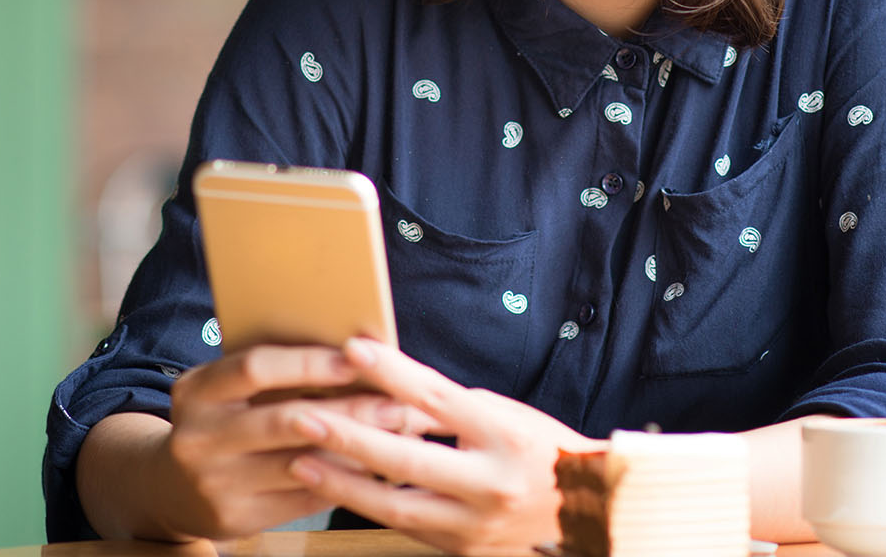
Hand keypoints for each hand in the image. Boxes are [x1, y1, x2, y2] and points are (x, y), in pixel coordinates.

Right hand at [158, 344, 438, 538]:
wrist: (168, 487)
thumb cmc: (220, 422)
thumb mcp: (225, 390)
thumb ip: (272, 372)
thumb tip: (357, 350)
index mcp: (196, 390)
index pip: (255, 367)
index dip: (308, 361)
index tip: (358, 356)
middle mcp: (197, 436)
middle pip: (286, 419)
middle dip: (351, 410)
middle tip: (400, 404)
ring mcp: (213, 482)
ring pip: (301, 464)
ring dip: (357, 448)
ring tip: (399, 434)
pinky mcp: (234, 517)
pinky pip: (303, 498)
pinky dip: (344, 480)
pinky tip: (375, 466)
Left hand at [286, 338, 605, 556]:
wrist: (584, 513)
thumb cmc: (540, 450)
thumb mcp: (502, 414)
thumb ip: (448, 408)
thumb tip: (389, 391)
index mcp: (503, 435)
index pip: (438, 398)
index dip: (392, 372)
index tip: (352, 349)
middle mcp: (490, 482)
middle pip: (405, 460)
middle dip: (347, 437)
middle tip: (302, 417)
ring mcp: (476, 523)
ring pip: (395, 506)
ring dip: (342, 484)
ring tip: (301, 462)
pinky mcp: (463, 550)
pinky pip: (406, 527)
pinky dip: (369, 506)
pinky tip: (338, 490)